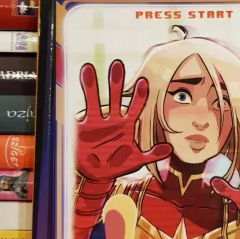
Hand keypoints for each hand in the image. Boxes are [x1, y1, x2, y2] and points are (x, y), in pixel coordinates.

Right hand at [76, 60, 171, 182]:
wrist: (98, 174)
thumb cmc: (119, 164)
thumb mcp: (137, 160)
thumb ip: (153, 155)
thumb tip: (169, 149)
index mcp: (127, 125)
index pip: (135, 106)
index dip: (138, 95)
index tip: (143, 82)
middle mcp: (112, 119)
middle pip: (115, 96)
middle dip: (116, 81)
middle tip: (117, 64)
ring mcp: (96, 122)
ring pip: (94, 99)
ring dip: (91, 85)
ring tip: (88, 68)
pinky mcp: (82, 128)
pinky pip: (78, 115)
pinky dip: (75, 107)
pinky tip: (70, 97)